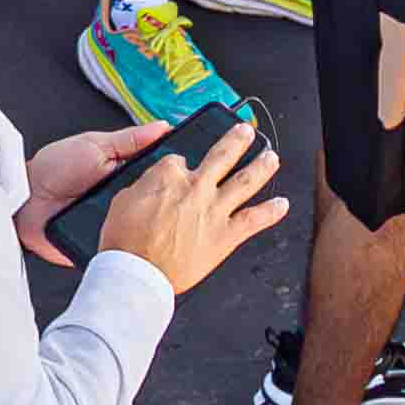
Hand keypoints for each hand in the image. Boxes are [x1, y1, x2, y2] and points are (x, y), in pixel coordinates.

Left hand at [16, 117, 172, 264]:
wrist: (24, 197)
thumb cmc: (56, 166)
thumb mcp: (96, 145)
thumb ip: (130, 140)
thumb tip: (163, 126)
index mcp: (125, 176)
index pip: (158, 181)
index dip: (176, 181)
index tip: (194, 178)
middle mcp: (122, 202)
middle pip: (154, 208)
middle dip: (166, 207)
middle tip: (181, 204)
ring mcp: (113, 226)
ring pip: (141, 233)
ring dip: (149, 231)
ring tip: (165, 230)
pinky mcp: (101, 248)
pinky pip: (120, 252)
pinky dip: (128, 250)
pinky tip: (138, 248)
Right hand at [98, 114, 288, 292]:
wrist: (136, 273)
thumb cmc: (126, 242)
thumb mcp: (123, 200)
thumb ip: (144, 186)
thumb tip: (152, 184)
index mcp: (169, 176)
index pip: (179, 160)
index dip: (179, 167)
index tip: (181, 172)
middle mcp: (197, 187)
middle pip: (222, 155)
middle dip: (237, 140)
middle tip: (246, 132)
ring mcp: (214, 210)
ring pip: (245, 181)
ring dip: (261, 166)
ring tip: (271, 157)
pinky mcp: (226, 236)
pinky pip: (254, 220)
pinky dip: (270, 212)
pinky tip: (282, 205)